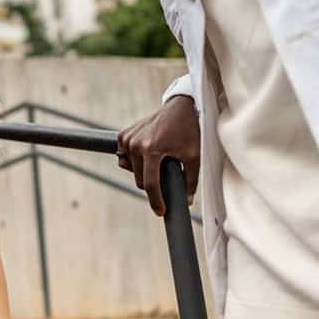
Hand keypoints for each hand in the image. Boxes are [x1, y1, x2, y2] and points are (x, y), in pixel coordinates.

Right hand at [116, 95, 199, 215]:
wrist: (181, 106)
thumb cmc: (189, 129)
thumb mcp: (194, 156)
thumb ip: (190, 180)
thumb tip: (187, 201)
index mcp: (152, 149)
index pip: (150, 184)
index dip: (156, 201)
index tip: (160, 211)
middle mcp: (135, 144)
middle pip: (140, 179)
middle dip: (152, 183)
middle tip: (166, 174)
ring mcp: (127, 139)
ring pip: (131, 170)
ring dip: (142, 171)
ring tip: (157, 161)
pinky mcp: (123, 135)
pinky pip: (124, 157)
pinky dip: (134, 160)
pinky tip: (146, 154)